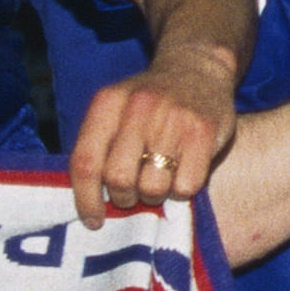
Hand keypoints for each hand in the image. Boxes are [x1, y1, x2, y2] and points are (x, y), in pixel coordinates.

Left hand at [68, 43, 240, 225]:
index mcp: (108, 102)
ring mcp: (173, 118)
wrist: (197, 69)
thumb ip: (98, 146)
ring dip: (154, 195)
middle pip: (118, 179)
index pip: (86, 162)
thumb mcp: (115, 109)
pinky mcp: (203, 132)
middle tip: (134, 192)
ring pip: (152, 187)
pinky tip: (183, 173)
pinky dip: (182, 190)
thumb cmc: (149, 102)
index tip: (94, 221)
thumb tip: (89, 203)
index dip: (86, 199)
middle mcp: (138, 106)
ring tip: (160, 181)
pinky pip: (186, 186)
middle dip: (125, 196)